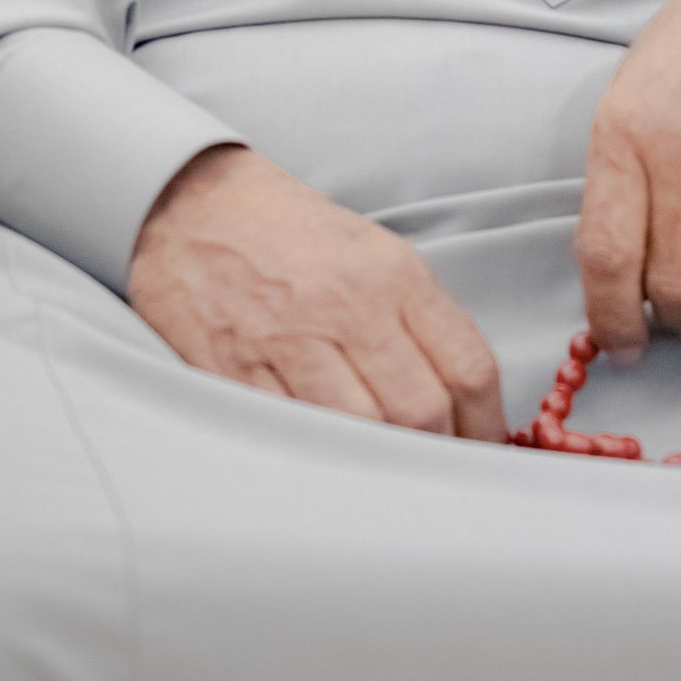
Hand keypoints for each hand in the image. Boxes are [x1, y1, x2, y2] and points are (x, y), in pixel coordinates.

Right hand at [127, 144, 508, 440]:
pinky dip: (318, 456)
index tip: (483, 448)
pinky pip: (293, 432)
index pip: (468, 367)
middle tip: (438, 473)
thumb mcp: (374, 252)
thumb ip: (419, 321)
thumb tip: (462, 402)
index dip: (486, 425)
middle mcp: (349, 305)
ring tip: (387, 476)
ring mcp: (290, 339)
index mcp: (394, 273)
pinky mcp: (236, 369)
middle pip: (421, 411)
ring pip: (361, 432)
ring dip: (380, 465)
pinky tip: (328, 461)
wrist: (194, 204)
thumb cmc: (292, 233)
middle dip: (437, 454)